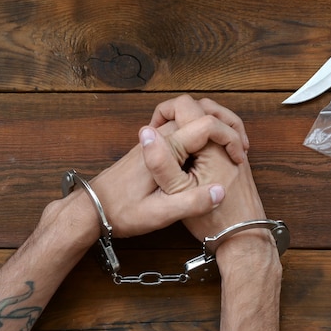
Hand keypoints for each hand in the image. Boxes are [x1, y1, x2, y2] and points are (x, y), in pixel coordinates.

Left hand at [81, 96, 247, 238]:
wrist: (90, 210)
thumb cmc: (122, 213)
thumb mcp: (159, 215)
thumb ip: (191, 203)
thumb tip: (220, 191)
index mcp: (166, 148)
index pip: (208, 126)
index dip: (230, 139)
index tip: (239, 158)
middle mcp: (160, 136)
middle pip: (200, 116)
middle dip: (225, 130)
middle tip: (239, 153)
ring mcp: (155, 139)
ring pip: (191, 121)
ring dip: (213, 132)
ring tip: (228, 154)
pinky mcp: (152, 147)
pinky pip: (182, 132)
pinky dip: (200, 139)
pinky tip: (205, 160)